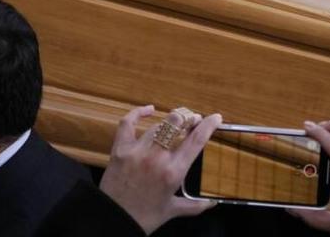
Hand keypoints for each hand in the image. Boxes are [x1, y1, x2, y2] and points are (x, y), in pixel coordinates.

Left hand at [99, 105, 221, 234]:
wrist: (114, 220)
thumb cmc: (145, 217)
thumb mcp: (172, 210)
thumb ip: (195, 206)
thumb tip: (212, 204)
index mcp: (174, 172)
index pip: (196, 140)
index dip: (208, 125)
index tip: (215, 117)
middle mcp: (158, 157)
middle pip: (177, 123)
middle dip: (188, 117)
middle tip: (193, 119)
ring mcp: (137, 150)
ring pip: (158, 125)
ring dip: (170, 121)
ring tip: (176, 122)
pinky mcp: (120, 148)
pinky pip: (128, 123)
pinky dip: (138, 113)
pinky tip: (148, 109)